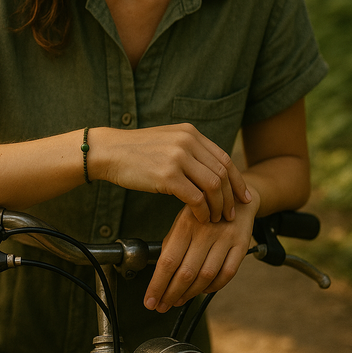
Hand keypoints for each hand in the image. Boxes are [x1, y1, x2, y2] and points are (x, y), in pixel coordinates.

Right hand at [98, 124, 250, 222]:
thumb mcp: (167, 141)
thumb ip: (189, 149)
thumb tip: (210, 169)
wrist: (109, 151)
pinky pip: (196, 198)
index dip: (237, 180)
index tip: (243, 196)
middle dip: (230, 197)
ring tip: (215, 219)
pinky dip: (202, 211)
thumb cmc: (135, 150)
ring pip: (212, 187)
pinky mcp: (167, 176)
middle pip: (222, 173)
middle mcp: (187, 142)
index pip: (224, 158)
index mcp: (190, 133)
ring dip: (217, 206)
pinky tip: (200, 218)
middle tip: (231, 214)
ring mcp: (178, 158)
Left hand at [143, 192, 259, 311]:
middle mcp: (205, 231)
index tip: (149, 300)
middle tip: (161, 306)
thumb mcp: (182, 219)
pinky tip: (202, 290)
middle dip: (171, 294)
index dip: (158, 284)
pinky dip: (213, 287)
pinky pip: (227, 274)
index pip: (168, 260)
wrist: (236, 196)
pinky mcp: (241, 245)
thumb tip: (160, 273)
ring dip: (190, 294)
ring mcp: (225, 238)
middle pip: (186, 272)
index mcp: (186, 223)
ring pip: (206, 276)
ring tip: (177, 301)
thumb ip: (172, 243)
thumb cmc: (203, 212)